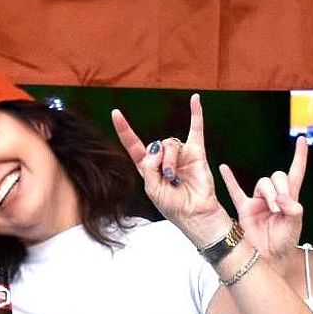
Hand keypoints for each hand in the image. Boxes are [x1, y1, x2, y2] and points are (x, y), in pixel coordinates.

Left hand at [111, 94, 228, 244]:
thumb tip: (157, 147)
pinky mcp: (197, 153)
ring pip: (170, 143)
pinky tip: (195, 99)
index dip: (124, 129)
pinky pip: (196, 129)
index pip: (133, 145)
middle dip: (159, 160)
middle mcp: (163, 158)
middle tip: (167, 177)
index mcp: (148, 167)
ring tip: (175, 175)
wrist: (195, 214)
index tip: (115, 113)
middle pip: (155, 144)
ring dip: (170, 159)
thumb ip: (149, 168)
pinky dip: (196, 113)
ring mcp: (180, 154)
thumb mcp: (152, 190)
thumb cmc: (173, 206)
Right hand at [219, 136, 307, 262]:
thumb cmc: (283, 245)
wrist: (268, 260)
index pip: (295, 172)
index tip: (302, 140)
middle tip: (281, 206)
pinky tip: (224, 168)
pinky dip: (230, 179)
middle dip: (280, 188)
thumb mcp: (294, 227)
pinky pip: (235, 191)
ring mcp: (258, 202)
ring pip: (262, 183)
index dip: (299, 156)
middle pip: (277, 177)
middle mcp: (274, 197)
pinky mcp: (244, 209)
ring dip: (268, 193)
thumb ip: (294, 211)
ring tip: (272, 209)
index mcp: (290, 199)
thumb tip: (286, 200)